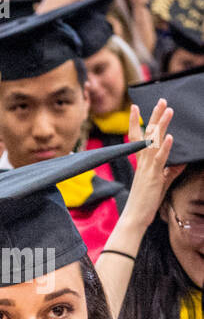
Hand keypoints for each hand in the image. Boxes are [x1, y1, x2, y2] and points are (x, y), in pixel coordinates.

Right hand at [124, 100, 183, 226]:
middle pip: (147, 135)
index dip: (137, 122)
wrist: (135, 218)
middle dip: (154, 117)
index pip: (138, 138)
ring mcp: (147, 169)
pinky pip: (160, 160)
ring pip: (154, 143)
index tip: (136, 107)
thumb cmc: (145, 202)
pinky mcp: (153, 177)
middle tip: (160, 100)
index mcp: (142, 163)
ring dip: (161, 126)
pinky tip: (171, 137)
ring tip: (168, 111)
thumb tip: (183, 160)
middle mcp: (143, 162)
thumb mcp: (162, 183)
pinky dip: (165, 148)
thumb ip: (172, 170)